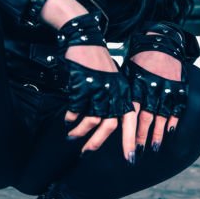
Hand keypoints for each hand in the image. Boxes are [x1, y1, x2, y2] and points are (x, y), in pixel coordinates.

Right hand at [64, 43, 136, 161]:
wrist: (85, 40)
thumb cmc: (98, 61)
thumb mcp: (112, 79)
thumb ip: (113, 99)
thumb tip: (107, 124)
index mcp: (124, 92)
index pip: (131, 121)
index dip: (131, 141)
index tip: (131, 158)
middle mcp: (114, 93)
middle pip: (109, 126)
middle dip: (97, 143)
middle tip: (86, 153)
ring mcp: (99, 90)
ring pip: (91, 120)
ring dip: (79, 131)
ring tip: (71, 137)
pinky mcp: (84, 86)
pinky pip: (76, 109)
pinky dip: (71, 118)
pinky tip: (68, 120)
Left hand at [127, 49, 185, 150]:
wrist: (161, 43)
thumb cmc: (139, 59)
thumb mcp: (127, 73)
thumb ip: (122, 93)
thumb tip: (108, 110)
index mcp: (136, 87)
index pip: (130, 115)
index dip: (128, 134)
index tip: (127, 147)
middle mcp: (151, 91)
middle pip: (145, 120)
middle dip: (141, 138)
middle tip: (137, 153)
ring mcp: (166, 91)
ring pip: (161, 118)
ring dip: (157, 135)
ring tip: (154, 148)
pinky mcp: (178, 89)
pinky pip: (176, 110)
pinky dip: (173, 122)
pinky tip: (169, 133)